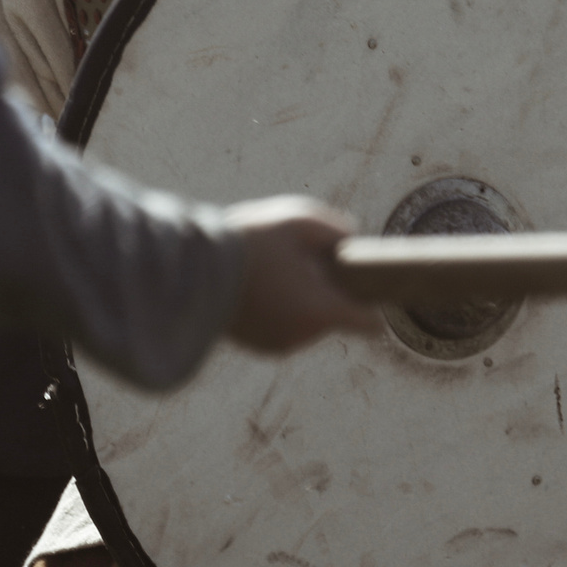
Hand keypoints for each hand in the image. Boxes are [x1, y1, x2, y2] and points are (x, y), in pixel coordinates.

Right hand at [222, 197, 380, 353]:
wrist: (195, 268)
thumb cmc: (250, 241)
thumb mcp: (298, 220)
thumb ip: (334, 230)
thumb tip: (351, 238)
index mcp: (322, 310)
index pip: (369, 325)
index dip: (371, 306)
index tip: (367, 291)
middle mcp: (304, 335)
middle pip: (333, 315)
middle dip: (323, 292)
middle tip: (298, 265)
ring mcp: (280, 344)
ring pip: (307, 321)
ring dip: (299, 302)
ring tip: (273, 273)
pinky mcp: (258, 346)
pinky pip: (282, 328)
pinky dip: (277, 312)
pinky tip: (258, 287)